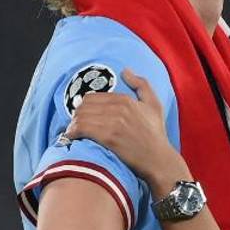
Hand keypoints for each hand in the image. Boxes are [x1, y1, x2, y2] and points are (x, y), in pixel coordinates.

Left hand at [65, 69, 187, 193]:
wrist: (158, 158)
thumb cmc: (156, 134)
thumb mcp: (154, 104)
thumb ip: (141, 84)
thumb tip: (126, 71)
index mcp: (126, 100)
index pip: (93, 97)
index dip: (84, 106)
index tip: (82, 115)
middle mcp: (119, 109)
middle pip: (85, 106)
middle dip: (77, 114)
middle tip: (75, 123)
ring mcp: (114, 123)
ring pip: (82, 117)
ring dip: (73, 124)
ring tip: (72, 131)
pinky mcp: (109, 137)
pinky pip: (83, 129)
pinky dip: (73, 132)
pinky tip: (72, 136)